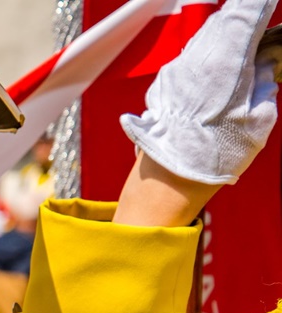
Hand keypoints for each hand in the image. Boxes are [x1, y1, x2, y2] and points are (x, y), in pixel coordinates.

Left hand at [121, 0, 279, 184]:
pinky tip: (218, 63)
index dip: (259, 4)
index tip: (266, 2)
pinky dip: (209, 51)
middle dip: (244, 15)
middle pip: (224, 20)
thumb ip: (264, 83)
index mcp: (225, 60)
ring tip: (242, 40)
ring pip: (205, 36)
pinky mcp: (164, 82)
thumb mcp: (258, 118)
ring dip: (225, 33)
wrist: (167, 177)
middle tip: (258, 16)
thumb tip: (264, 65)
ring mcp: (176, 69)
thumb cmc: (216, 152)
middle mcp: (195, 58)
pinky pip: (190, 55)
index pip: (245, 13)